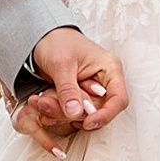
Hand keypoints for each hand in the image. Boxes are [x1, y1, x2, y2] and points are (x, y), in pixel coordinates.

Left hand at [11, 28, 127, 156]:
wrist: (42, 38)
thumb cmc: (57, 42)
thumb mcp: (61, 64)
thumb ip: (68, 90)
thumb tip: (76, 113)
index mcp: (109, 69)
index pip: (119, 99)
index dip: (106, 115)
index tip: (88, 122)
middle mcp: (103, 83)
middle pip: (97, 110)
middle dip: (72, 113)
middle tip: (46, 104)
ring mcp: (90, 91)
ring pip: (81, 114)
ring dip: (59, 113)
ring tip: (40, 101)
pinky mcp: (77, 97)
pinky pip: (70, 112)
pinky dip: (55, 111)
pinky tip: (42, 102)